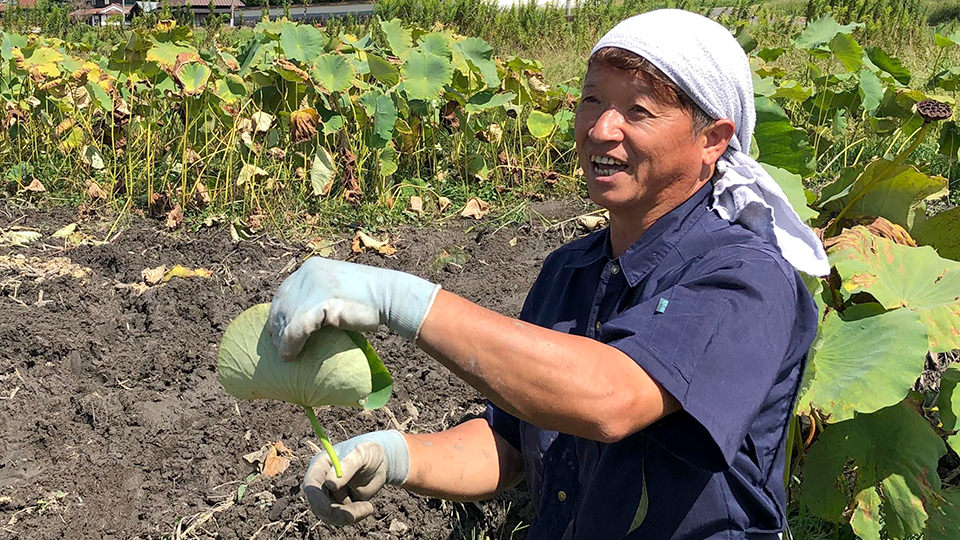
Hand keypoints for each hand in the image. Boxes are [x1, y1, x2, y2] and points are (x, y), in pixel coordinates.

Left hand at [269, 257, 439, 359]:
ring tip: (284, 354)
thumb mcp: (338, 287)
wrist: (390, 295)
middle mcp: (308, 273)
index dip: (279, 312)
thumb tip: (307, 317)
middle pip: (282, 304)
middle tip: (279, 346)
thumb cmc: (369, 297)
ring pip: (286, 318)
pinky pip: (297, 329)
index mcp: (311, 267)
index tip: (278, 330)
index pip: (284, 291)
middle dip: (277, 327)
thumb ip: (320, 294)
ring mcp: (314, 287)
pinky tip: (290, 355)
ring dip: (282, 340)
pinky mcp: (321, 303)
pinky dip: (291, 345)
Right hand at [303, 431, 409, 525]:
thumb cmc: (369, 452)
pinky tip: (367, 507)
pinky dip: (353, 517)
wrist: (381, 462)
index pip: (311, 485)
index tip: (330, 510)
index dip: (317, 499)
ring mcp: (328, 495)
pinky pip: (340, 518)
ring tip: (368, 507)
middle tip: (355, 515)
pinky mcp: (338, 505)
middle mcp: (320, 481)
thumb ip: (347, 466)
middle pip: (317, 505)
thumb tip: (330, 484)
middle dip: (336, 513)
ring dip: (348, 516)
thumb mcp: (361, 454)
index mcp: (320, 465)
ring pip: (329, 515)